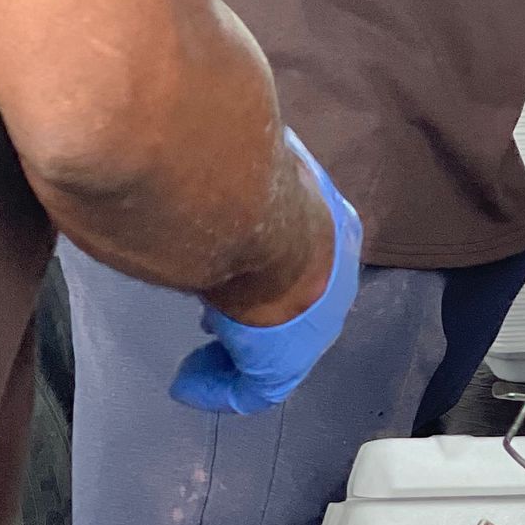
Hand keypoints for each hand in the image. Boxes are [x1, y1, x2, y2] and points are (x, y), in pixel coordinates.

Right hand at [170, 133, 361, 414]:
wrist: (265, 227)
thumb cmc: (261, 182)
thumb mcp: (265, 157)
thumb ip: (257, 156)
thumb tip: (233, 137)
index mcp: (336, 230)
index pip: (310, 252)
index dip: (278, 259)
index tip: (244, 263)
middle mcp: (333, 282)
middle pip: (295, 301)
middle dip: (261, 307)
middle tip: (219, 312)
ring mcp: (312, 328)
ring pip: (273, 346)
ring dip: (238, 348)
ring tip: (201, 350)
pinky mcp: (281, 365)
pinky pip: (250, 387)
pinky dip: (217, 387)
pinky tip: (188, 383)